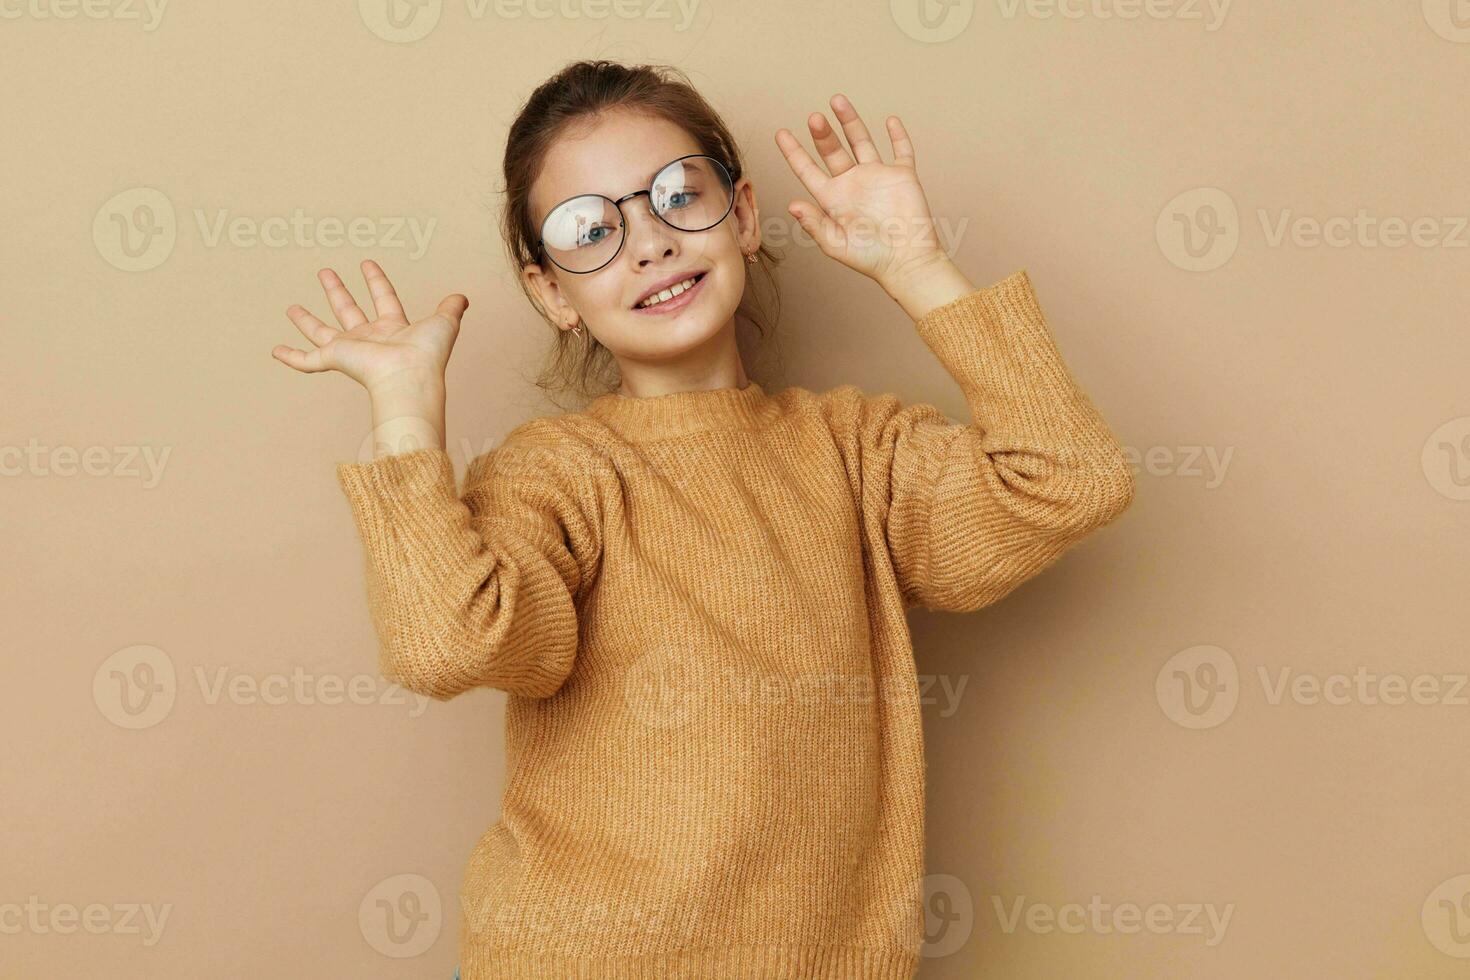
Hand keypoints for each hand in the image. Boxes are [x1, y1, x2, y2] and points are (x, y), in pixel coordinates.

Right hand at [272, 259, 467, 394]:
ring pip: (322, 332)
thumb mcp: (444, 323)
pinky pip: (307, 360)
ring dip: (307, 320)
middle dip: (337, 291)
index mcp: (393, 328)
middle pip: (348, 310)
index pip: (383, 299)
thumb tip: (463, 297)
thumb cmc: (427, 355)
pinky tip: (275, 350)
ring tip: (291, 307)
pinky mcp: (334, 360)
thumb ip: (451, 309)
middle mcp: (369, 339)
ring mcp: (350, 350)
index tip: (367, 264)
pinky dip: (290, 357)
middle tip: (324, 272)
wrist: (409, 377)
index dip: (376, 280)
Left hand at [775, 94, 949, 291]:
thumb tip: (791, 205)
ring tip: (837, 100)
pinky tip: (890, 120)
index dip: (794, 152)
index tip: (780, 133)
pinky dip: (897, 135)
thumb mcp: (836, 244)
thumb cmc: (871, 259)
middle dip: (822, 133)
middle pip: (833, 151)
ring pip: (861, 141)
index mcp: (833, 199)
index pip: (808, 170)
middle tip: (813, 117)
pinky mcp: (902, 176)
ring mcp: (877, 177)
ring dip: (850, 121)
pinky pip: (901, 150)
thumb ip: (814, 224)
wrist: (907, 261)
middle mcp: (853, 184)